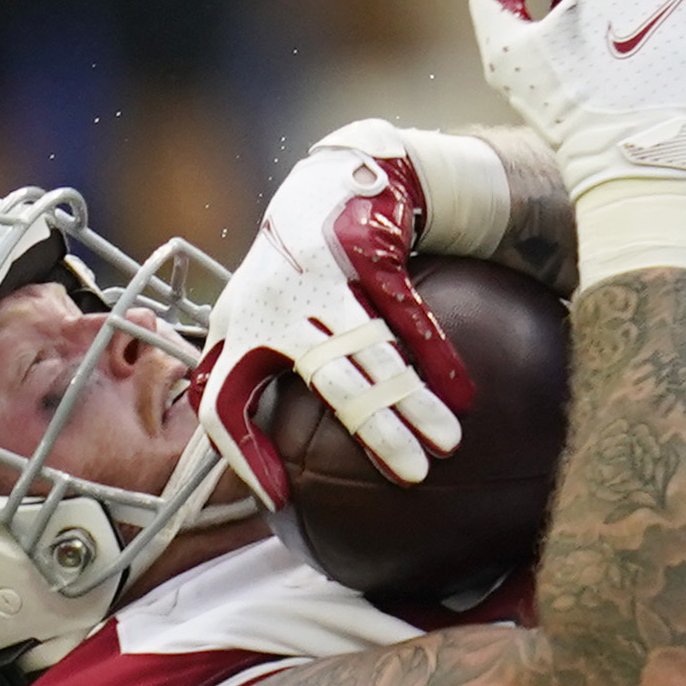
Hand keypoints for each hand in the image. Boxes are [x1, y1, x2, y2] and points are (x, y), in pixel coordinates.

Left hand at [196, 122, 477, 499]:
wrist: (326, 187)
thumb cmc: (284, 268)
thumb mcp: (244, 313)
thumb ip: (240, 371)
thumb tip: (256, 457)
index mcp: (243, 332)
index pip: (224, 403)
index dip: (243, 453)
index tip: (279, 498)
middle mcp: (280, 310)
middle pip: (327, 383)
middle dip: (374, 431)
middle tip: (413, 476)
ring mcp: (325, 282)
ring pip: (373, 352)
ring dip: (412, 400)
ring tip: (448, 442)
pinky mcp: (364, 256)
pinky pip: (406, 314)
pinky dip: (435, 353)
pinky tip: (461, 392)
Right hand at [467, 0, 685, 200]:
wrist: (643, 164)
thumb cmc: (568, 111)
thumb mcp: (506, 53)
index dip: (574, 6)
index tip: (576, 49)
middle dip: (622, 19)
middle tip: (613, 72)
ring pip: (676, 7)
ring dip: (662, 32)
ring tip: (648, 82)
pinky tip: (681, 84)